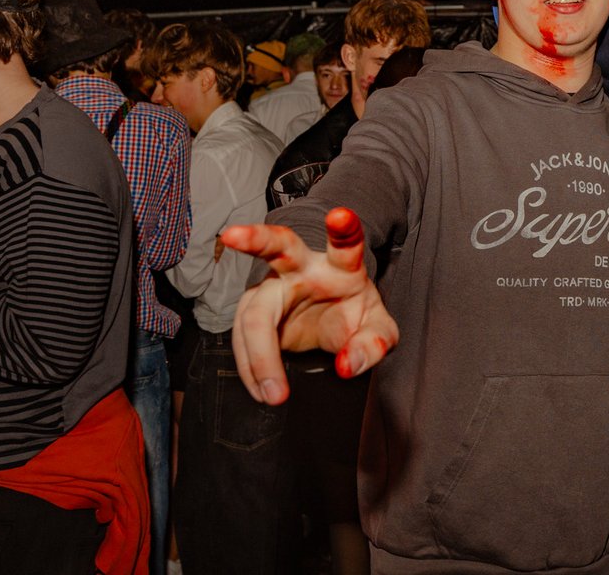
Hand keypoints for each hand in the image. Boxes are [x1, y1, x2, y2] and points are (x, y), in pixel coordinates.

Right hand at [221, 207, 399, 404]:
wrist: (330, 320)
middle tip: (231, 235)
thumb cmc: (354, 314)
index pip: (346, 244)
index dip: (344, 228)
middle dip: (255, 239)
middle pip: (277, 248)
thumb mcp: (377, 331)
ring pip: (253, 311)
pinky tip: (261, 388)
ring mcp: (273, 284)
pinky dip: (251, 368)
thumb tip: (347, 366)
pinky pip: (243, 338)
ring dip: (258, 355)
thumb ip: (373, 344)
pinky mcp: (252, 307)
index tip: (341, 214)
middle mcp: (302, 267)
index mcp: (341, 265)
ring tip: (273, 394)